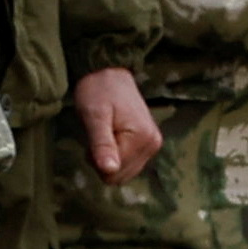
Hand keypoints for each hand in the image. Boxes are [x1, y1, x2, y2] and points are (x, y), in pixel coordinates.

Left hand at [72, 66, 162, 183]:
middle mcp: (153, 144)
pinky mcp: (150, 143)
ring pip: (124, 172)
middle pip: (120, 175)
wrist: (110, 73)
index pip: (113, 173)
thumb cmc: (98, 91)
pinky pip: (129, 164)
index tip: (93, 137)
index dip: (96, 160)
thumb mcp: (94, 117)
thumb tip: (109, 171)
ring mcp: (153, 144)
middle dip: (103, 161)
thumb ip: (102, 145)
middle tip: (98, 136)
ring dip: (110, 159)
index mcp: (142, 138)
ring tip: (105, 134)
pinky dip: (117, 156)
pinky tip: (112, 137)